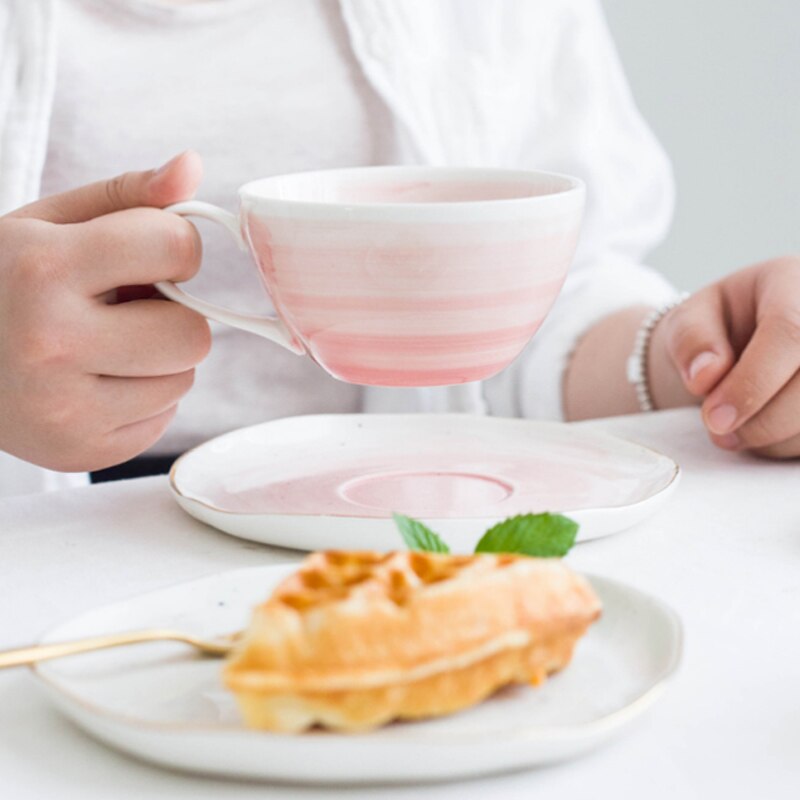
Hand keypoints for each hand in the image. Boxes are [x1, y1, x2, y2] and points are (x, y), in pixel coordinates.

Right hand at [0, 151, 210, 470]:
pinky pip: (162, 419)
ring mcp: (63, 409)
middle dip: (171, 315)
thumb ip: (127, 195)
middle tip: (123, 310)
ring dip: (158, 360)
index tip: (145, 254)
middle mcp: (51, 344)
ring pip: (183, 380)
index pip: (176, 248)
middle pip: (192, 334)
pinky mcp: (77, 452)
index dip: (172, 248)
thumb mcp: (49, 223)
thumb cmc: (4, 280)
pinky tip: (94, 382)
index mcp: (44, 268)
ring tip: (103, 346)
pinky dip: (141, 398)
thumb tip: (193, 166)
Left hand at [654, 256, 799, 457]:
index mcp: (795, 283)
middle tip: (717, 428)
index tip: (715, 418)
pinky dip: (784, 444)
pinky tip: (763, 430)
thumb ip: (689, 339)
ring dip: (771, 436)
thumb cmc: (717, 327)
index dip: (753, 382)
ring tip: (733, 428)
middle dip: (761, 420)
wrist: (740, 344)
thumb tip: (705, 376)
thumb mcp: (689, 319)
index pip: (791, 332)